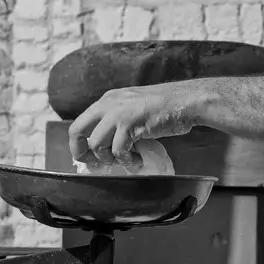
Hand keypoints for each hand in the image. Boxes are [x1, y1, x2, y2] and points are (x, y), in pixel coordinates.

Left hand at [68, 84, 197, 169]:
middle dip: (81, 152)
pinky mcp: (130, 124)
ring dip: (110, 159)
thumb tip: (108, 145)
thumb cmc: (166, 106)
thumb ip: (118, 120)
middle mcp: (108, 104)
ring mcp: (118, 114)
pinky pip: (118, 150)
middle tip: (95, 164)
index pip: (81, 122)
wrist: (186, 101)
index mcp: (108, 100)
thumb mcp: (134, 107)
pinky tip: (138, 161)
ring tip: (127, 161)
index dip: (80, 143)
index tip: (89, 156)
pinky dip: (127, 161)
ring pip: (96, 144)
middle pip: (77, 130)